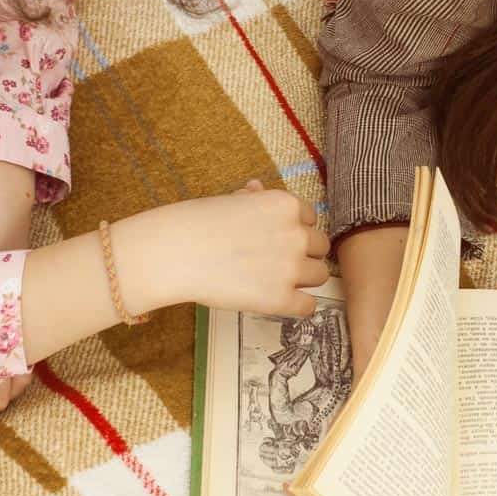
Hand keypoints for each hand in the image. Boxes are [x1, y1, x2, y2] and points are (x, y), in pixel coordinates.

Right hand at [113, 183, 328, 316]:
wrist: (176, 253)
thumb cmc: (196, 223)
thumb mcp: (230, 201)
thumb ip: (253, 198)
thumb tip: (257, 189)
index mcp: (286, 205)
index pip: (310, 218)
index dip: (294, 229)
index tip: (277, 239)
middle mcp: (296, 235)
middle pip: (320, 247)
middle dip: (303, 253)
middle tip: (277, 261)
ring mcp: (291, 268)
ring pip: (320, 275)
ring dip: (303, 278)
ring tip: (277, 281)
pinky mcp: (280, 298)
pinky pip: (308, 306)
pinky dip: (298, 305)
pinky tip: (281, 301)